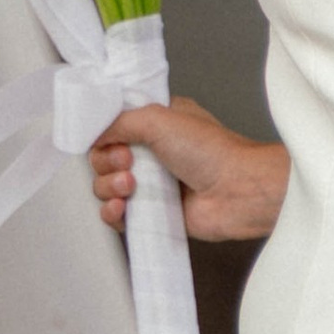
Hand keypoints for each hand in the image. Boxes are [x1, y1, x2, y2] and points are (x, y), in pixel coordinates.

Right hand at [90, 100, 289, 244]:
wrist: (237, 191)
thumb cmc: (211, 151)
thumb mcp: (158, 117)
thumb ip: (119, 121)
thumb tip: (96, 134)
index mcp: (155, 124)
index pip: (111, 127)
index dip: (105, 135)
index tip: (113, 140)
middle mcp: (151, 153)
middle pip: (102, 159)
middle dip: (106, 163)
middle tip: (128, 163)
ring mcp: (151, 184)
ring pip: (105, 187)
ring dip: (109, 187)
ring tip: (130, 186)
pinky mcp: (152, 214)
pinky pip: (117, 216)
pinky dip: (112, 213)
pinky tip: (122, 208)